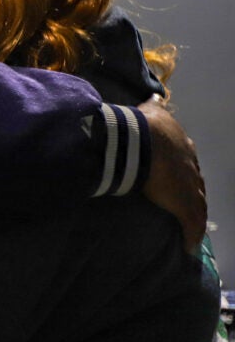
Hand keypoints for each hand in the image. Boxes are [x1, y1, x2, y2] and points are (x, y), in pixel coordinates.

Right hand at [138, 95, 206, 254]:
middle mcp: (192, 166)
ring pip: (198, 205)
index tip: (177, 175)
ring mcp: (191, 187)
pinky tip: (189, 246)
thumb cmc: (142, 127)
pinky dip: (191, 235)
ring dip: (195, 216)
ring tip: (191, 227)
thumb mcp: (151, 112)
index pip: (187, 161)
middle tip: (186, 201)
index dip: (182, 169)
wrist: (142, 141)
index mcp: (183, 146)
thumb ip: (153, 106)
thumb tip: (155, 95)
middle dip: (192, 192)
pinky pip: (191, 224)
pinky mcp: (186, 206)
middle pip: (196, 183)